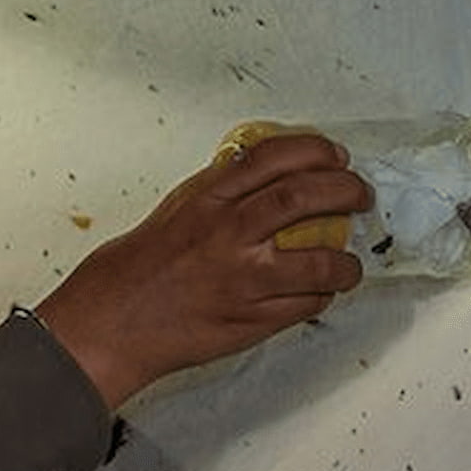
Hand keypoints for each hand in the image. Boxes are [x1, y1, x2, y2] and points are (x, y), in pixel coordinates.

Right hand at [35, 133, 370, 409]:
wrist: (112, 320)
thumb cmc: (135, 269)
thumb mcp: (175, 210)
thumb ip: (219, 192)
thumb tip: (263, 177)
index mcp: (207, 199)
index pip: (273, 157)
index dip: (314, 150)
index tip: (333, 155)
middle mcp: (228, 232)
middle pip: (306, 196)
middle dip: (346, 190)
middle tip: (358, 194)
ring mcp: (244, 278)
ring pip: (321, 260)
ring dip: (347, 260)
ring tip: (350, 261)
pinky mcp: (253, 319)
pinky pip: (307, 304)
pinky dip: (323, 295)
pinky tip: (321, 290)